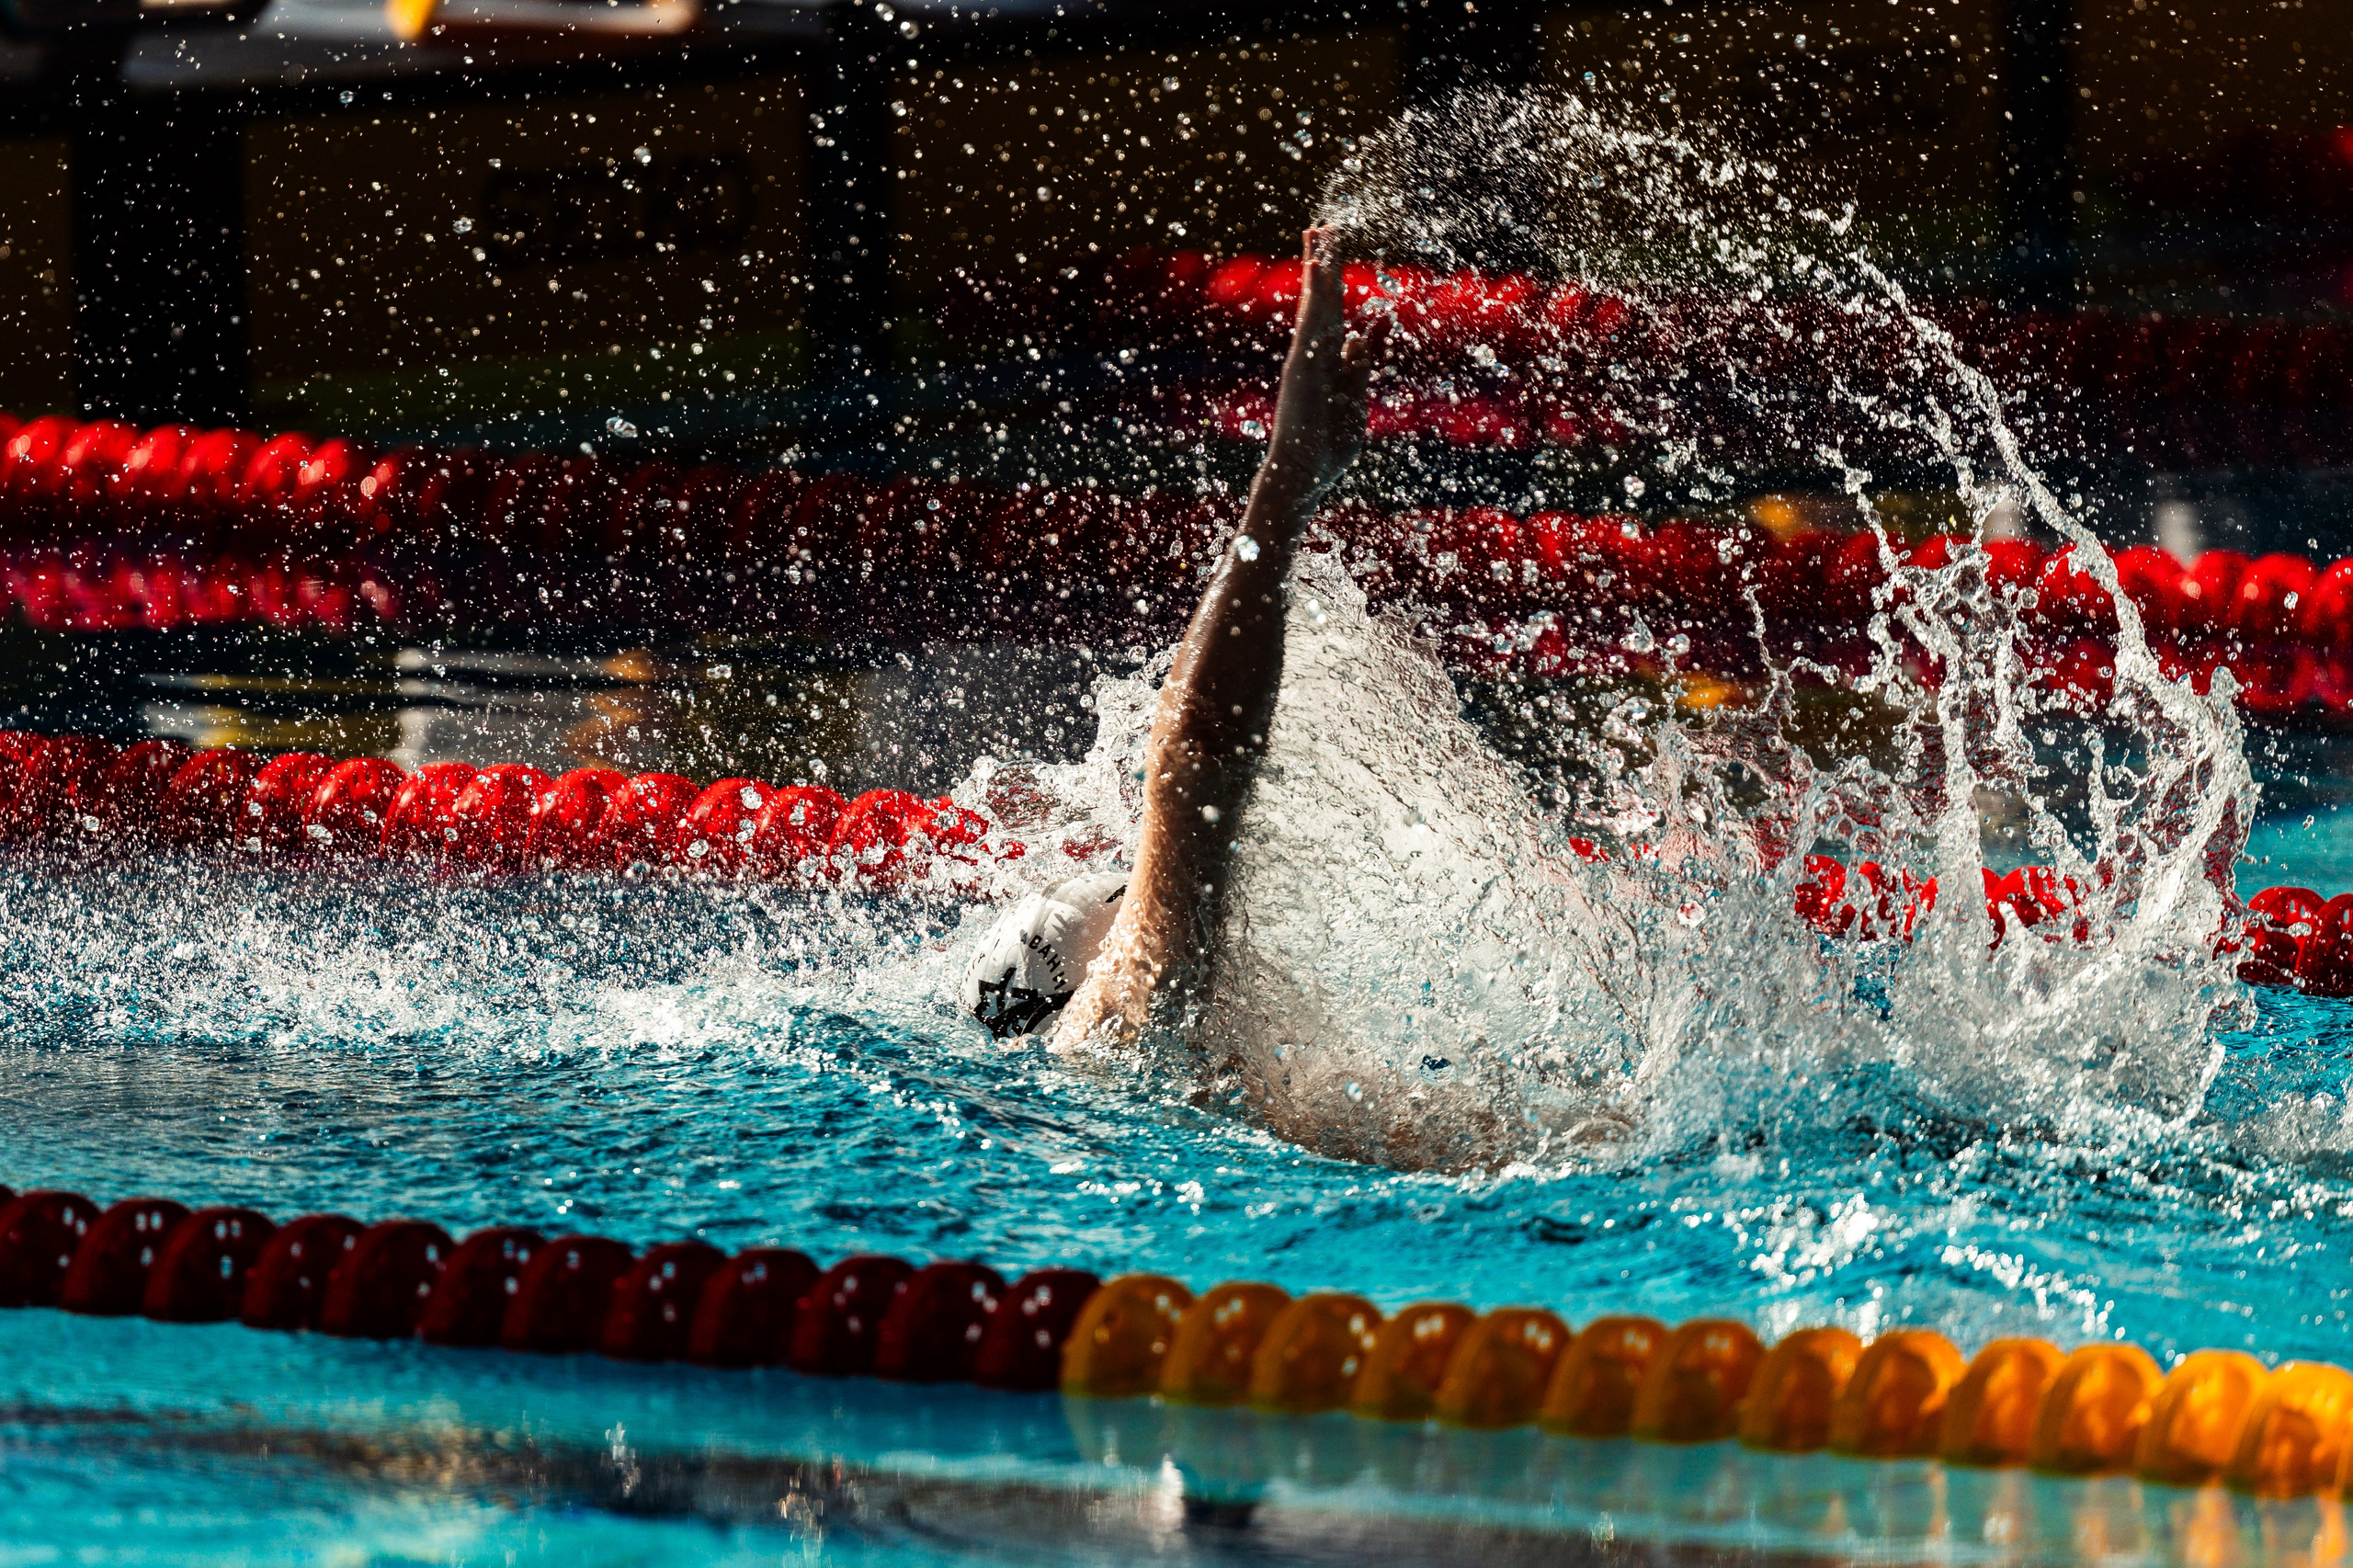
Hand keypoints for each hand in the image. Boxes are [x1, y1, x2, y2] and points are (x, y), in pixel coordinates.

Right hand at [1260, 227, 1388, 506]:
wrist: (1303, 474)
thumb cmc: (1327, 447)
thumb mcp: (1354, 400)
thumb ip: (1359, 368)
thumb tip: (1364, 334)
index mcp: (1327, 362)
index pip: (1333, 314)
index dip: (1334, 284)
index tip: (1333, 255)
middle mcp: (1313, 354)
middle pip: (1322, 299)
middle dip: (1324, 262)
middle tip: (1325, 227)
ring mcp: (1306, 356)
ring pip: (1316, 302)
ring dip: (1319, 266)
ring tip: (1321, 231)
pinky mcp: (1304, 363)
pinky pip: (1312, 321)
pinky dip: (1315, 292)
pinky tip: (1318, 266)